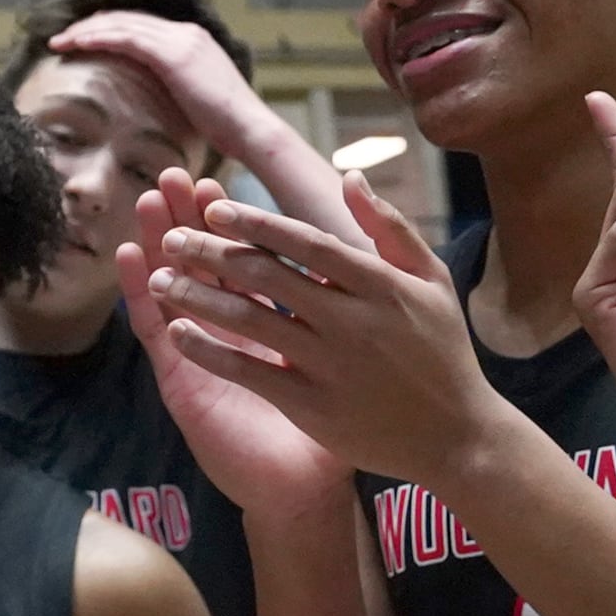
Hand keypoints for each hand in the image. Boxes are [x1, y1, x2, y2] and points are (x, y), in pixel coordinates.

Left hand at [46, 11, 270, 159]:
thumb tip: (155, 100)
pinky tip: (77, 45)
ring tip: (59, 42)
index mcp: (191, 40)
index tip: (83, 38)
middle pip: (127, 19)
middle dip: (91, 26)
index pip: (141, 25)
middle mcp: (185, 33)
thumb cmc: (225, 127)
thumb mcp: (195, 98)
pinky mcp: (173, 55)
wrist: (249, 129)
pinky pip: (126, 39)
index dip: (109, 28)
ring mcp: (180, 41)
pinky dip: (99, 39)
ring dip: (86, 31)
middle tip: (63, 37)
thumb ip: (174, 88)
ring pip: (122, 25)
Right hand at [116, 174, 343, 512]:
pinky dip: (140, 293)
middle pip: (204, 264)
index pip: (247, 260)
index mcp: (274, 320)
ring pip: (175, 286)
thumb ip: (356, 310)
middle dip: (189, 221)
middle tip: (175, 178)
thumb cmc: (338, 427)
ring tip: (146, 202)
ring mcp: (202, 351)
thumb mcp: (355, 361)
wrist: (306, 488)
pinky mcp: (180, 377)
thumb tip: (365, 260)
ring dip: (157, 244)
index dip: (232, 224)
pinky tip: (130, 259)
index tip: (221, 185)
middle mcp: (233, 329)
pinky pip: (157, 331)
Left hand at [137, 162, 505, 488]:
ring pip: (249, 319)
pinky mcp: (312, 405)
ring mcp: (330, 364)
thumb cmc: (443, 352)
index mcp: (379, 284)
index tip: (213, 208)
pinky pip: (248, 371)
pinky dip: (208, 350)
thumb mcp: (431, 281)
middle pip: (266, 275)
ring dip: (197, 295)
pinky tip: (175, 332)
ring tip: (157, 279)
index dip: (255, 222)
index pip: (305, 242)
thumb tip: (351, 177)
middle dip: (210, 252)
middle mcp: (352, 320)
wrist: (458, 437)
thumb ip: (390, 228)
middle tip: (170, 236)